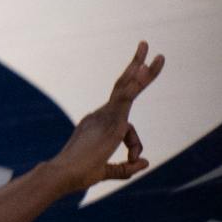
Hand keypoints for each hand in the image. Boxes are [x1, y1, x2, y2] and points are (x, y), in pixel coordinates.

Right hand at [47, 41, 164, 193]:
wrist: (61, 175)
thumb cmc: (78, 175)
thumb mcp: (106, 171)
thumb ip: (126, 168)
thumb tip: (145, 162)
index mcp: (99, 124)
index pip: (128, 128)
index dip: (135, 145)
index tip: (135, 159)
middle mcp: (101, 115)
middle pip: (123, 87)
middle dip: (138, 69)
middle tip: (146, 46)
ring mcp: (105, 115)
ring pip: (127, 88)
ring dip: (143, 72)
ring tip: (159, 57)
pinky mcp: (110, 120)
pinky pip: (126, 97)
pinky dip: (136, 85)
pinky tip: (144, 71)